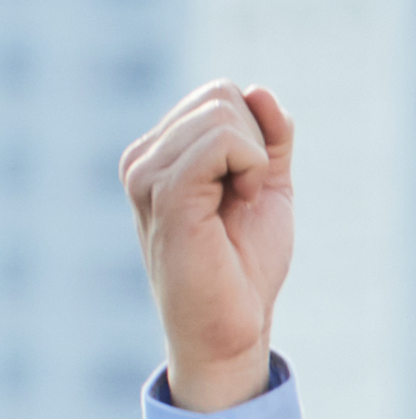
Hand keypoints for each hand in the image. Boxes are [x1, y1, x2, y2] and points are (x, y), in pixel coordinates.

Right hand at [123, 83, 295, 410]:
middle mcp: (143, 159)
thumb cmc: (245, 266)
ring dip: (255, 160)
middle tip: (244, 201)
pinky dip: (251, 166)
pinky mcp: (165, 192)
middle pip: (221, 95)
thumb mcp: (265, 187)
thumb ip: (268, 139)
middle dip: (257, 145)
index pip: (219, 95)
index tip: (248, 189)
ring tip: (237, 207)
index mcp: (160, 154)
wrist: (233, 328)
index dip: (257, 137)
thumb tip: (261, 91)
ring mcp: (147, 173)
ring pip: (223, 112)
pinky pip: (222, 139)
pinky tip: (241, 204)